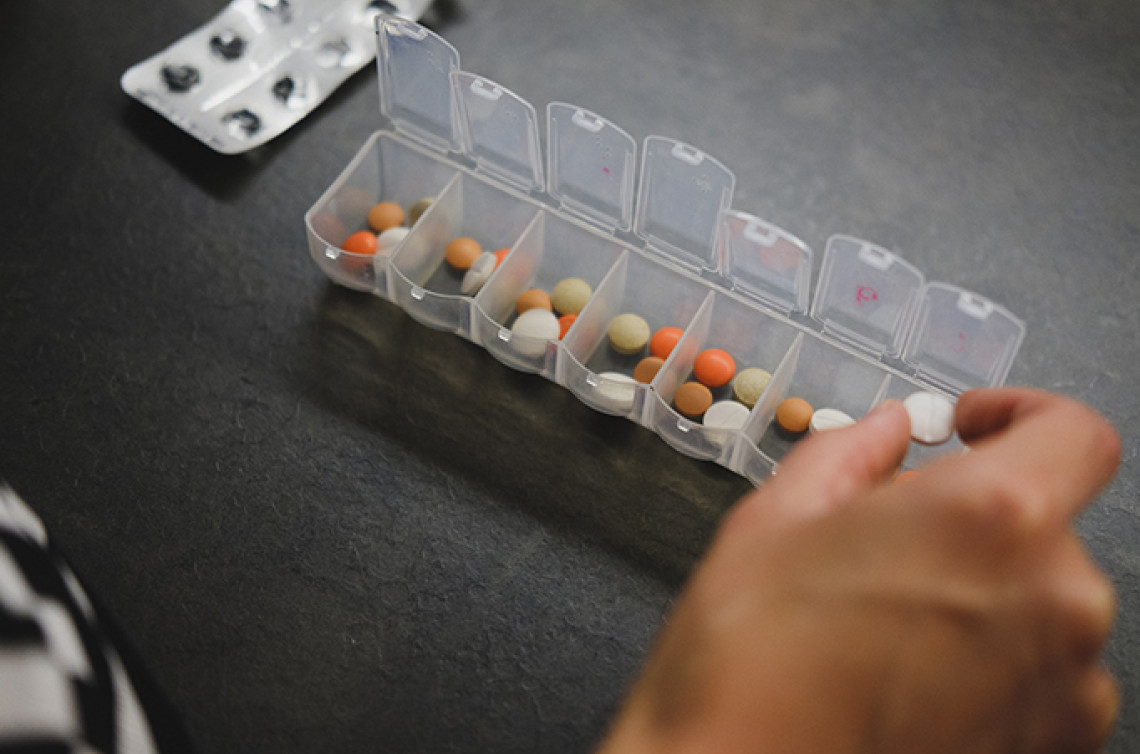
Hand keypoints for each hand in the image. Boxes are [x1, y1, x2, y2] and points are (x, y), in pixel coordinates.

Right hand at [599, 389, 1120, 753]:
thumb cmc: (750, 666)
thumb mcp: (776, 520)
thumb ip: (850, 454)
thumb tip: (885, 432)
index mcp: (991, 517)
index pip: (1072, 433)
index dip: (1022, 414)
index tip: (975, 428)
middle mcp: (1055, 599)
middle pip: (1042, 523)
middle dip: (971, 518)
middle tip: (885, 542)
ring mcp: (1065, 686)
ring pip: (1039, 601)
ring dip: (981, 593)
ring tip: (886, 624)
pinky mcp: (1055, 747)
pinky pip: (1043, 675)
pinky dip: (991, 661)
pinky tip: (908, 677)